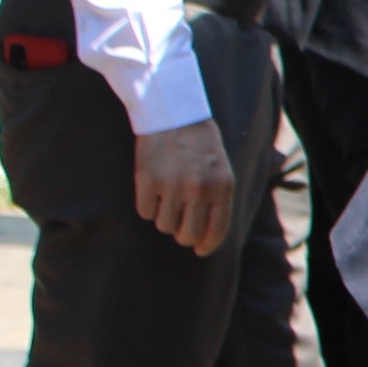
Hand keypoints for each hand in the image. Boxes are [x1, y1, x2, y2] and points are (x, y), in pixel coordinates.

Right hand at [130, 118, 234, 255]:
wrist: (175, 115)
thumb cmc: (200, 146)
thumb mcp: (221, 171)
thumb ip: (217, 201)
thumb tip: (206, 239)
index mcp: (222, 188)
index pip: (216, 230)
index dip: (207, 246)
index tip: (200, 251)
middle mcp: (199, 189)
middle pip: (187, 234)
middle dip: (183, 236)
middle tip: (179, 229)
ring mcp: (172, 185)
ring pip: (164, 225)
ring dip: (164, 218)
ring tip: (167, 200)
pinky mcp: (148, 180)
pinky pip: (145, 212)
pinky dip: (147, 207)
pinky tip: (152, 191)